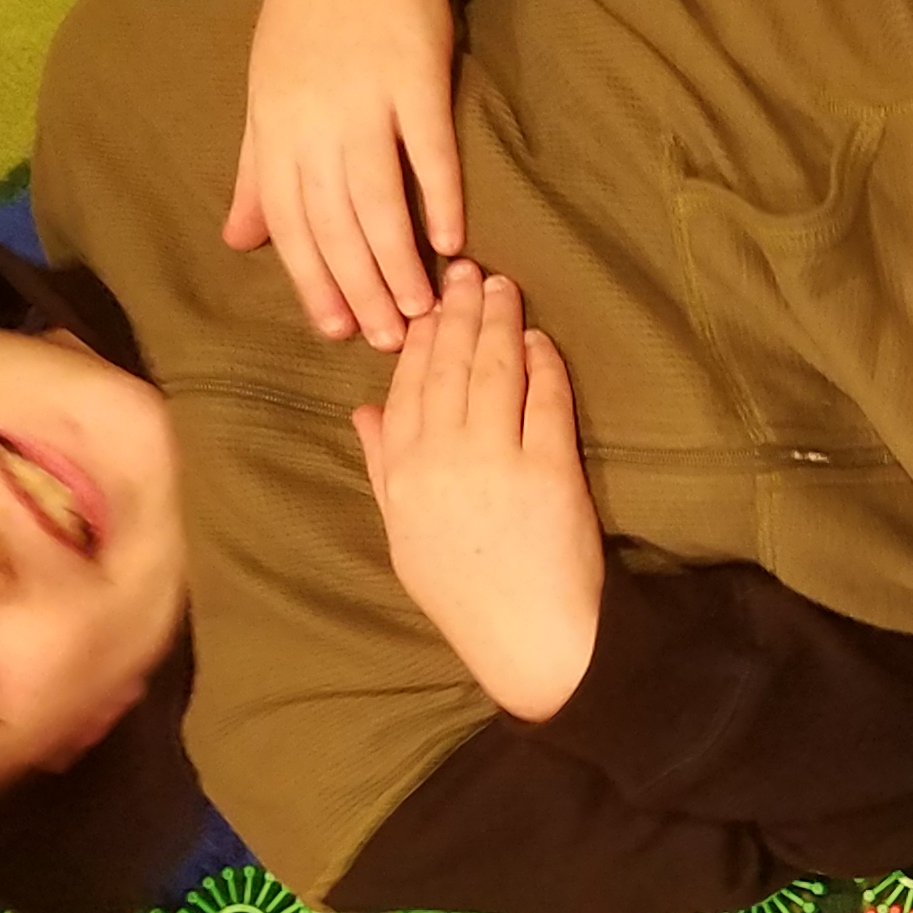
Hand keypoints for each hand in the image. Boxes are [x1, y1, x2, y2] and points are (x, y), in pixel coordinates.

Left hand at [224, 0, 459, 348]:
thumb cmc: (310, 17)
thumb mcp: (268, 91)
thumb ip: (258, 170)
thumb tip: (238, 240)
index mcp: (273, 126)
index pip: (288, 221)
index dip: (310, 279)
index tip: (335, 330)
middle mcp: (311, 118)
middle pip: (331, 221)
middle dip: (357, 287)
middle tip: (387, 339)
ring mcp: (363, 97)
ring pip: (376, 197)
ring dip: (398, 260)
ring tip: (421, 308)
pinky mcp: (414, 75)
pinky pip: (426, 148)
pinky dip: (439, 196)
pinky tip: (450, 241)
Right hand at [354, 263, 603, 719]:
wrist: (527, 641)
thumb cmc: (466, 592)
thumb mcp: (403, 533)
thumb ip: (382, 467)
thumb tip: (364, 409)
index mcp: (401, 475)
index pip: (406, 385)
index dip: (420, 337)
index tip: (430, 302)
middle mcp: (440, 461)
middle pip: (448, 367)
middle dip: (459, 311)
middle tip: (469, 271)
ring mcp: (494, 463)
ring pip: (493, 372)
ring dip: (499, 323)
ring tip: (504, 288)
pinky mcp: (549, 471)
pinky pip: (544, 401)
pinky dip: (542, 364)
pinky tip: (539, 341)